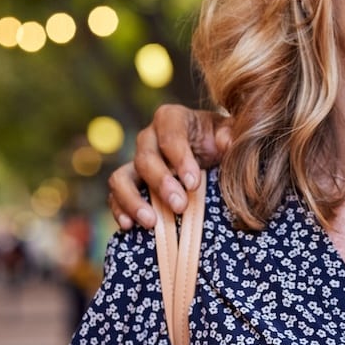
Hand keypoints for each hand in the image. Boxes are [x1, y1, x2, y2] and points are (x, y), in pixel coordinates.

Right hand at [105, 106, 229, 229]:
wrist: (209, 154)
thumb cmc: (219, 139)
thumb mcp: (228, 132)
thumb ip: (229, 134)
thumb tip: (226, 142)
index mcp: (172, 119)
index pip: (170, 136)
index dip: (180, 159)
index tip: (193, 183)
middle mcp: (148, 138)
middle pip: (145, 158)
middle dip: (161, 183)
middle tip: (180, 206)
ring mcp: (135, 162)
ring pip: (121, 177)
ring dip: (134, 200)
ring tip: (152, 222)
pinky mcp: (129, 184)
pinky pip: (115, 196)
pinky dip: (120, 210)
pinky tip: (130, 226)